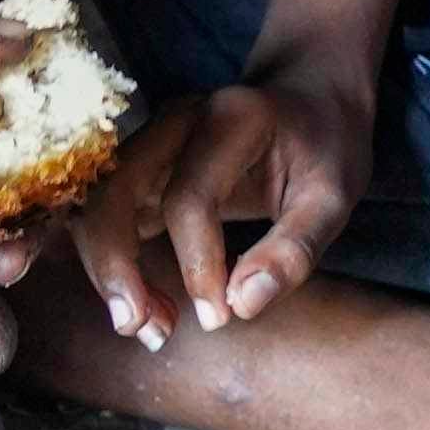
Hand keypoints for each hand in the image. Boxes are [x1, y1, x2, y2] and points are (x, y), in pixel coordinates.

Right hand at [72, 67, 363, 348]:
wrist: (308, 101)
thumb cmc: (325, 148)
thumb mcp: (334, 196)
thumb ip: (294, 249)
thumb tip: (243, 304)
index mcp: (229, 119)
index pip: (189, 196)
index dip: (196, 264)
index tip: (219, 316)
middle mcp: (175, 122)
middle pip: (112, 189)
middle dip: (113, 264)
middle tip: (141, 329)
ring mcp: (149, 141)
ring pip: (94, 203)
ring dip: (104, 268)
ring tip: (146, 326)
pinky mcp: (139, 169)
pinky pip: (102, 214)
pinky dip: (106, 262)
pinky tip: (139, 305)